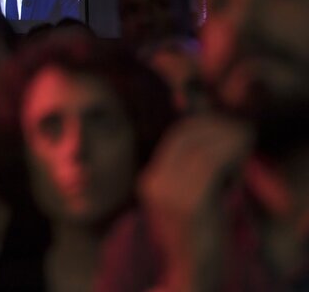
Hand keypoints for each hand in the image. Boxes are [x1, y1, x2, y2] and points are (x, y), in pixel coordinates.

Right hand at [139, 113, 252, 291]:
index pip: (175, 136)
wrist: (188, 274)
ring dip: (229, 139)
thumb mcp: (184, 199)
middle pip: (186, 135)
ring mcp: (169, 193)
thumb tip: (216, 138)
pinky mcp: (190, 203)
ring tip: (247, 140)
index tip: (227, 124)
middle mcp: (155, 182)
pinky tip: (244, 157)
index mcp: (150, 180)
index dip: (203, 123)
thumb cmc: (196, 236)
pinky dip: (232, 154)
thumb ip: (190, 172)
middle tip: (243, 129)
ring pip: (202, 147)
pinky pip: (213, 165)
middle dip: (218, 126)